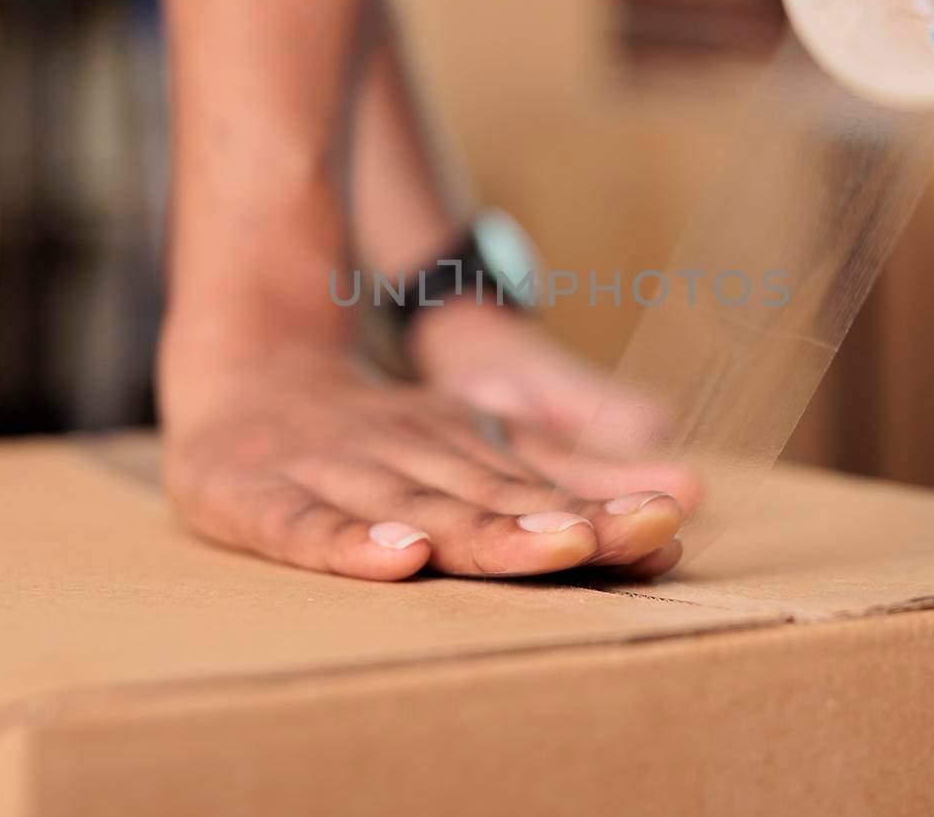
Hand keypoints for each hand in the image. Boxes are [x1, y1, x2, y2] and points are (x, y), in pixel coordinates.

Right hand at [160, 331, 697, 582]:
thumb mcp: (481, 443)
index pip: (533, 484)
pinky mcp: (257, 496)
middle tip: (620, 534)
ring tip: (549, 547)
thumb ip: (574, 475)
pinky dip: (346, 542)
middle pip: (484, 496)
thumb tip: (691, 493)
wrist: (242, 375)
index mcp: (459, 446)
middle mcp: (404, 455)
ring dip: (478, 528)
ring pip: (411, 506)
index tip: (665, 521)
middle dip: (553, 521)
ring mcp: (333, 473)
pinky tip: (395, 558)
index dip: (597, 507)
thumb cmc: (381, 434)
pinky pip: (302, 524)